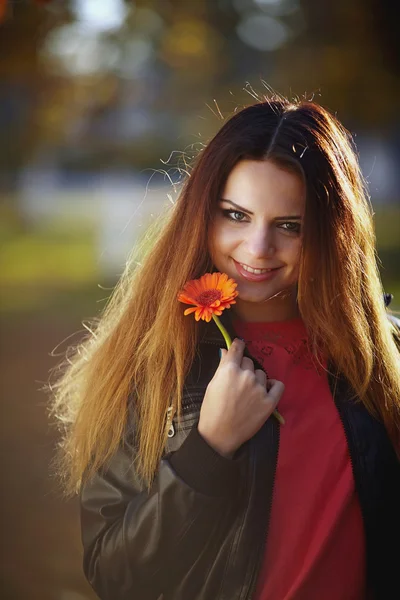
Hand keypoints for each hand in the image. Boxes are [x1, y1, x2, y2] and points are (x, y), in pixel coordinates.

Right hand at [198, 338, 283, 457]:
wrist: (220, 435)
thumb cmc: (211, 410)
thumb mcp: (212, 385)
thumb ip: (222, 367)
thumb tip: (226, 351)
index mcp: (229, 370)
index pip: (237, 348)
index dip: (238, 346)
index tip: (239, 345)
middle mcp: (246, 376)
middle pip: (249, 361)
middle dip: (244, 367)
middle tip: (239, 380)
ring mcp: (259, 389)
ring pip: (261, 374)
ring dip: (256, 379)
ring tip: (249, 392)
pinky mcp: (269, 402)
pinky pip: (278, 385)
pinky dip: (273, 385)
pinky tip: (267, 389)